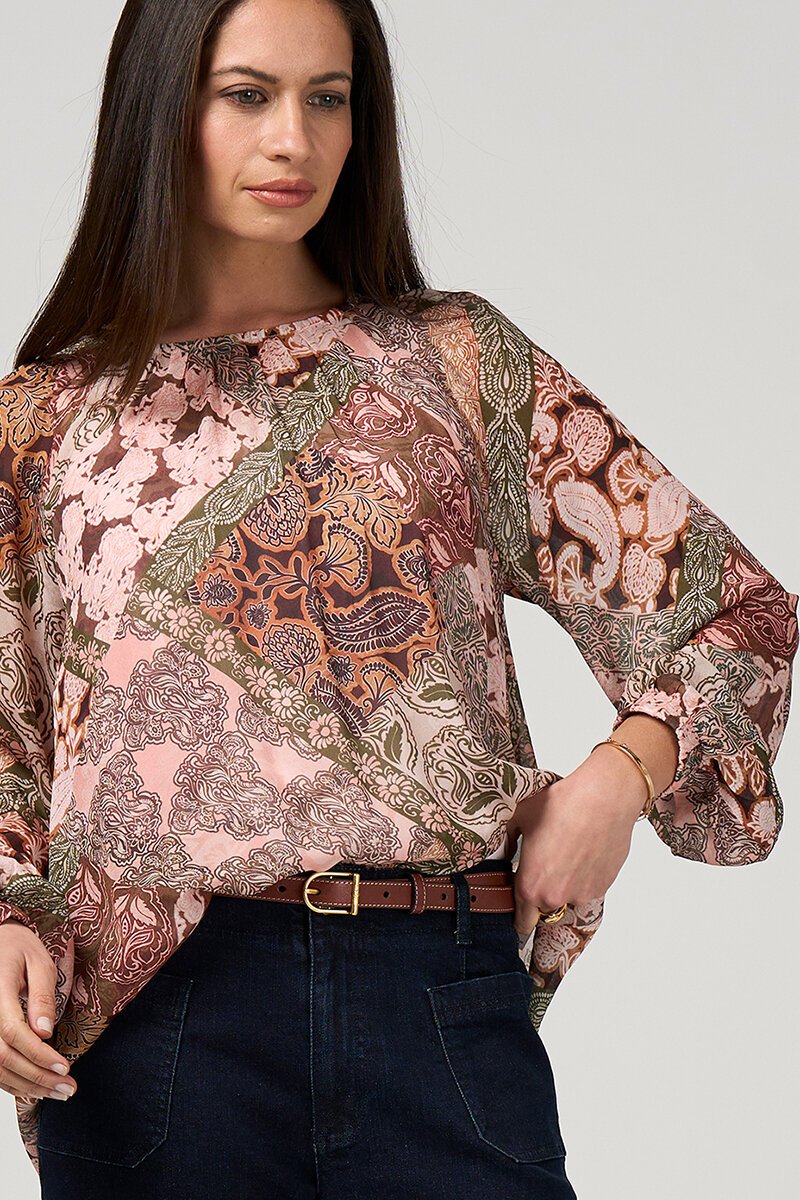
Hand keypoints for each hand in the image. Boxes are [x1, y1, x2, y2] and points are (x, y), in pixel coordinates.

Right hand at [0, 921, 76, 1102]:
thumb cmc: (19, 948)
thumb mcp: (38, 961)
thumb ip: (42, 996)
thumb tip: (45, 1033)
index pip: (12, 1032)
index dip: (38, 1055)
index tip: (64, 1068)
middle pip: (3, 1056)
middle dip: (37, 1078)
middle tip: (68, 1089)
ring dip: (27, 1086)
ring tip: (58, 1093)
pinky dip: (12, 1082)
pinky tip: (35, 1089)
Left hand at [507, 745, 647, 942]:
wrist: (603, 798)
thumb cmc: (562, 804)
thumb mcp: (519, 817)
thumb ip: (506, 840)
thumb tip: (504, 851)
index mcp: (530, 885)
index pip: (521, 922)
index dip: (519, 916)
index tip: (520, 908)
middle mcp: (556, 897)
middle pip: (545, 907)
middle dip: (543, 890)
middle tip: (546, 861)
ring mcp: (582, 894)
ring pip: (569, 897)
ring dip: (566, 882)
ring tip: (567, 851)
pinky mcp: (603, 886)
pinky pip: (588, 888)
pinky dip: (585, 876)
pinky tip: (583, 851)